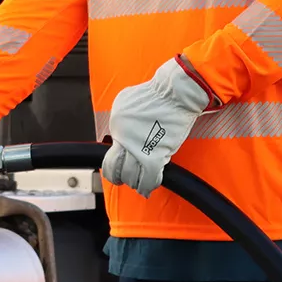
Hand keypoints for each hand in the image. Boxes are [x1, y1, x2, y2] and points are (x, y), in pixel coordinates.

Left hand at [102, 57, 212, 196]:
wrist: (174, 94)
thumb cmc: (155, 94)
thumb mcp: (125, 102)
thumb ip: (120, 121)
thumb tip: (121, 134)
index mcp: (116, 126)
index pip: (107, 155)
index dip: (113, 165)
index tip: (119, 166)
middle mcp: (124, 139)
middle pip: (115, 170)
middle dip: (120, 177)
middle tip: (125, 178)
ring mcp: (139, 149)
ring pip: (130, 177)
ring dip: (134, 182)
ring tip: (139, 181)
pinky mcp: (156, 156)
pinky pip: (148, 179)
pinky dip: (147, 186)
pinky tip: (148, 187)